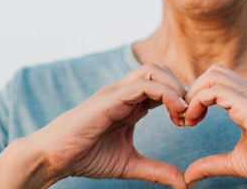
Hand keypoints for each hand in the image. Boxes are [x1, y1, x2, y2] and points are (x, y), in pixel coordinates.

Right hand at [26, 63, 191, 187]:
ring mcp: (117, 92)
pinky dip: (166, 93)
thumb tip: (182, 182)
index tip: (191, 122)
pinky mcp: (110, 98)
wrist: (56, 157)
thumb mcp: (130, 164)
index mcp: (131, 104)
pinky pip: (143, 85)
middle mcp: (125, 93)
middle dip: (182, 89)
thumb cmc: (86, 156)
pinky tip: (175, 112)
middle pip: (162, 70)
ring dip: (176, 87)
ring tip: (183, 113)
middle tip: (190, 116)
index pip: (163, 86)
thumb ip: (156, 170)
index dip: (182, 99)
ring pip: (154, 70)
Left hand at [180, 64, 246, 186]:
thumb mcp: (235, 163)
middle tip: (183, 118)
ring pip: (212, 75)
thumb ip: (211, 165)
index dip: (195, 98)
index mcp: (246, 103)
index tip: (186, 121)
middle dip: (191, 91)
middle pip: (212, 73)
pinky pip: (216, 90)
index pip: (215, 84)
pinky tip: (194, 120)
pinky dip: (197, 101)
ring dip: (192, 94)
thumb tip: (189, 176)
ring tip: (187, 119)